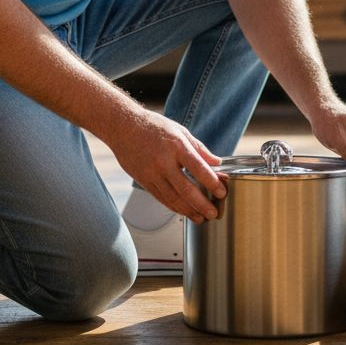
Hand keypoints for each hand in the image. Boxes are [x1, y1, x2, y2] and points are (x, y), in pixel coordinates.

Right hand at [103, 109, 226, 223]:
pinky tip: (183, 211)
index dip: (212, 183)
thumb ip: (199, 149)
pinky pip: (161, 197)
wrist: (123, 127)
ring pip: (172, 198)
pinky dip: (173, 206)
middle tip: (213, 214)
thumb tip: (217, 163)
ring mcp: (151, 173)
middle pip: (186, 189)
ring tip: (200, 218)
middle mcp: (163, 161)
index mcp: (177, 146)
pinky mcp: (143, 180)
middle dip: (202, 204)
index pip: (198, 168)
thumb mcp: (180, 131)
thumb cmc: (154, 126)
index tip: (222, 192)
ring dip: (188, 211)